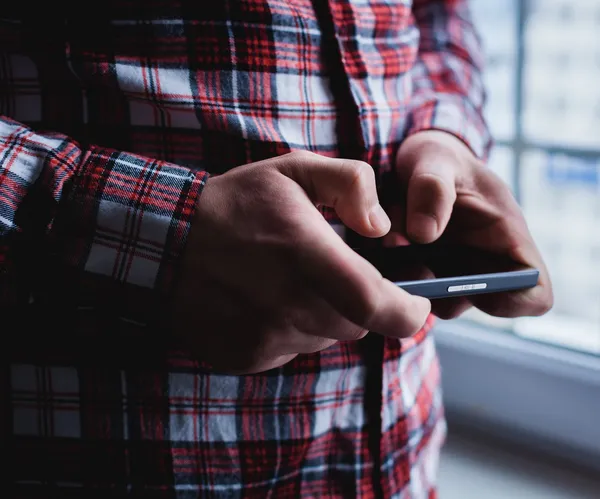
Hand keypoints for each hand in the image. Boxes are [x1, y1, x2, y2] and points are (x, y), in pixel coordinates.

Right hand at [172, 151, 430, 373]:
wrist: (164, 243)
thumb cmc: (234, 203)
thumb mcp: (292, 170)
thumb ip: (350, 183)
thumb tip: (382, 227)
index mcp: (305, 256)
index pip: (377, 306)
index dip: (409, 312)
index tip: (417, 303)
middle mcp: (287, 305)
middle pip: (355, 324)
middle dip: (360, 302)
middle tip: (335, 273)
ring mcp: (264, 336)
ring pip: (323, 338)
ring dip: (323, 314)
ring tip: (292, 280)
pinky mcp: (247, 355)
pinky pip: (291, 349)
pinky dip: (292, 328)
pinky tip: (266, 300)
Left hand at [385, 131, 552, 319]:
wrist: (410, 163)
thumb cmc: (438, 158)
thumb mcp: (435, 158)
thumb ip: (432, 188)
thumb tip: (423, 234)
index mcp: (507, 238)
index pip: (535, 294)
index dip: (511, 301)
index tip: (471, 283)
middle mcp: (482, 264)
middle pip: (473, 305)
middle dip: (440, 290)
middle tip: (409, 262)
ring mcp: (450, 273)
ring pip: (435, 301)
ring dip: (409, 280)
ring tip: (389, 242)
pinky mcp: (420, 274)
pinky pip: (406, 289)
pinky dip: (391, 274)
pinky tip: (378, 246)